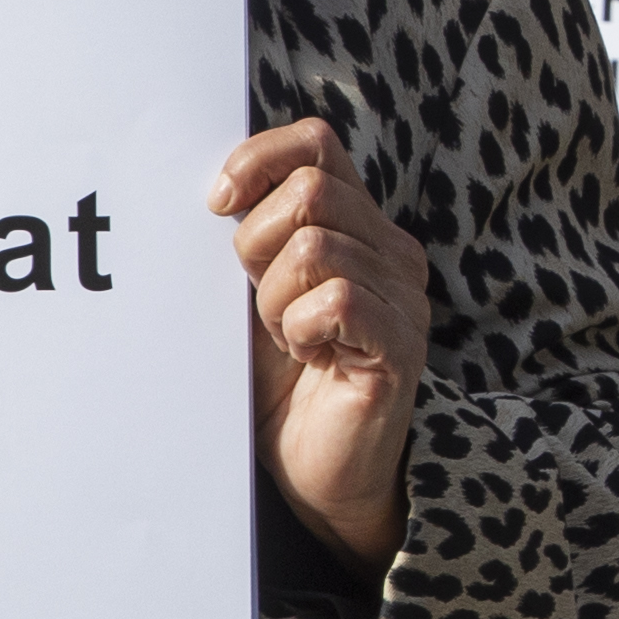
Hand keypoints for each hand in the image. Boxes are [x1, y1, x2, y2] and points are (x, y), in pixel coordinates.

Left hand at [214, 118, 428, 569]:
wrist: (315, 474)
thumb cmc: (279, 384)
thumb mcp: (253, 296)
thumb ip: (250, 239)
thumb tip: (214, 186)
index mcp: (358, 226)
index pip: (316, 143)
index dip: (258, 160)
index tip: (217, 206)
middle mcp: (392, 251)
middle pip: (311, 190)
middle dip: (256, 246)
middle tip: (257, 305)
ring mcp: (404, 297)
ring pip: (317, 249)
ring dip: (275, 301)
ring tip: (287, 340)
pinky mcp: (401, 346)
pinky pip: (338, 300)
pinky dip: (301, 329)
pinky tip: (308, 357)